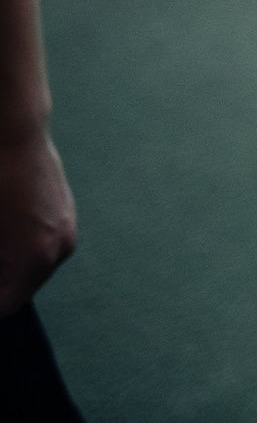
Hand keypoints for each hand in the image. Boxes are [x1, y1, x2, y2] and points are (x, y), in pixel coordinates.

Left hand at [0, 128, 73, 313]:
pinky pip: (42, 245)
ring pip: (33, 267)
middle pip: (22, 289)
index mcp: (34, 258)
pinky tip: (3, 225)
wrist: (12, 134)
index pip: (5, 306)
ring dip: (8, 265)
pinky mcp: (65, 211)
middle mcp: (58, 248)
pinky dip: (20, 245)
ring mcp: (66, 228)